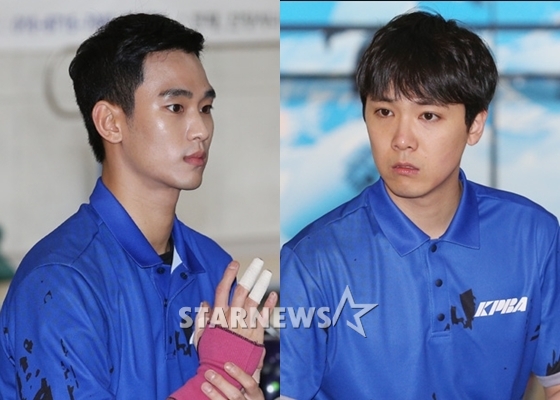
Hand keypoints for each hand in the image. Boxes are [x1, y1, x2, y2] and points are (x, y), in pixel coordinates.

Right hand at [195, 259, 276, 398]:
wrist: (222, 375)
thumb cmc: (210, 356)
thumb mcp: (201, 337)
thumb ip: (203, 319)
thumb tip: (205, 303)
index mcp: (217, 317)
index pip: (223, 290)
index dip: (229, 275)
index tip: (235, 264)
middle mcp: (232, 319)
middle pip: (241, 292)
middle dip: (250, 275)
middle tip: (257, 261)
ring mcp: (244, 326)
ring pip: (254, 301)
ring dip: (260, 285)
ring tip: (266, 272)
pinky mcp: (255, 336)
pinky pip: (263, 317)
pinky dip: (269, 305)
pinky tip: (274, 295)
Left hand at [201, 360, 264, 399]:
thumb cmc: (251, 399)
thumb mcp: (255, 390)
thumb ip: (253, 374)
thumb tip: (256, 353)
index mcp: (255, 395)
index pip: (250, 383)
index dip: (239, 374)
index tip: (227, 364)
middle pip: (235, 394)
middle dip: (221, 383)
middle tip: (209, 373)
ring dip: (214, 394)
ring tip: (204, 385)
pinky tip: (202, 397)